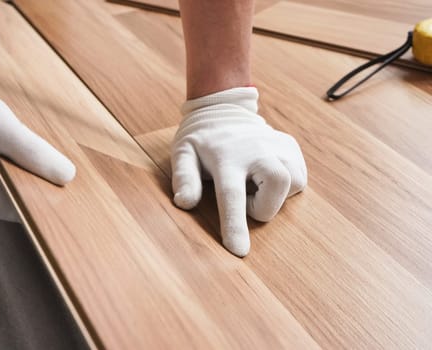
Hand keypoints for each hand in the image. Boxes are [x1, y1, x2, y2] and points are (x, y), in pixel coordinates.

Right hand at [0, 55, 74, 226]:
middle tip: (31, 151)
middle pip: (10, 204)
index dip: (42, 187)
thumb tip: (67, 177)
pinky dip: (1, 179)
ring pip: (2, 201)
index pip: (18, 204)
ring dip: (13, 178)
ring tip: (2, 149)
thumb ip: (32, 151)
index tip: (61, 174)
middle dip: (26, 179)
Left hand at [171, 87, 306, 255]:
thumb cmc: (201, 140)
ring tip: (254, 184)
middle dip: (265, 206)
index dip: (235, 225)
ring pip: (294, 183)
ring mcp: (277, 145)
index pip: (231, 195)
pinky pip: (299, 177)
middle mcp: (256, 150)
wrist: (222, 108)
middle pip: (278, 184)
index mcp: (225, 157)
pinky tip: (264, 175)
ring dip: (275, 195)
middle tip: (246, 199)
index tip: (239, 252)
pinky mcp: (290, 146)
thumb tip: (184, 203)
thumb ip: (184, 178)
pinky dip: (285, 185)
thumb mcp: (183, 154)